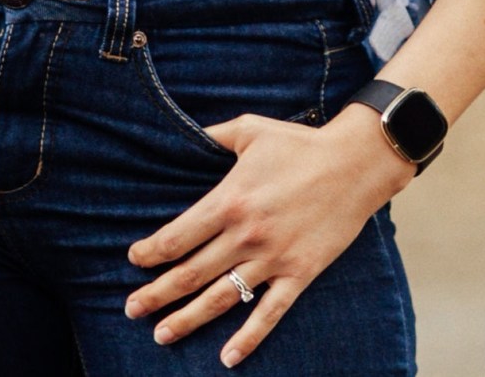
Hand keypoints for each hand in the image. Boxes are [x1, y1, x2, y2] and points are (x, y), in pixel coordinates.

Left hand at [123, 109, 411, 367]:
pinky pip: (270, 313)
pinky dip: (248, 338)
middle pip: (191, 272)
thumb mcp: (248, 130)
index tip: (134, 261)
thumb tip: (186, 133)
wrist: (353, 165)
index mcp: (228, 201)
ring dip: (188, 318)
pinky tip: (227, 357)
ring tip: (161, 334)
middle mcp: (245, 235)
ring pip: (221, 298)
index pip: (178, 236)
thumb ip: (212, 135)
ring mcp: (273, 259)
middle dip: (157, 293)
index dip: (152, 252)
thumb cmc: (298, 144)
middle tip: (131, 309)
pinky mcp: (300, 274)